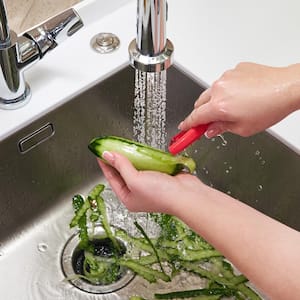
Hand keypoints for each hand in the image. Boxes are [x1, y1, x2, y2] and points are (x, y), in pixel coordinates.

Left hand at [97, 151, 203, 214]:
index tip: (101, 152)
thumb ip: (121, 166)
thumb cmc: (160, 194)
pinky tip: (141, 151)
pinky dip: (145, 158)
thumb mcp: (135, 180)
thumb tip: (108, 155)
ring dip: (132, 158)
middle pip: (123, 173)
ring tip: (125, 147)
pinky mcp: (160, 177)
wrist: (186, 195)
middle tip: (112, 147)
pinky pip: (148, 166)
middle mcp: (138, 193)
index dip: (105, 165)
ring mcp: (150, 185)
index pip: (112, 179)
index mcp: (128, 198)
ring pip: (136, 168)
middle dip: (118, 161)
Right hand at [179, 62, 299, 136]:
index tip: (183, 130)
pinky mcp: (235, 70)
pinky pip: (224, 82)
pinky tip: (242, 96)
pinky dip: (227, 91)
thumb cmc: (270, 107)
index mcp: (219, 106)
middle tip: (210, 122)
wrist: (288, 87)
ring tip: (233, 107)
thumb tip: (211, 129)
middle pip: (199, 104)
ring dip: (215, 101)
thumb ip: (222, 128)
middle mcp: (219, 89)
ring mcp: (226, 77)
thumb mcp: (244, 128)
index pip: (195, 118)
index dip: (187, 126)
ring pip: (211, 92)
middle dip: (202, 113)